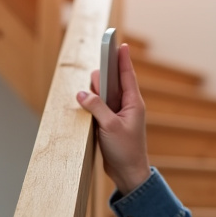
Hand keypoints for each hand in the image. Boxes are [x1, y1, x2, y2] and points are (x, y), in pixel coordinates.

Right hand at [76, 43, 150, 193]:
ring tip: (88, 97)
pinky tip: (85, 105)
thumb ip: (96, 107)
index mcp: (133, 103)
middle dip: (101, 79)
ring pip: (103, 95)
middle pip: (112, 83)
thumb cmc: (125, 150)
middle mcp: (127, 106)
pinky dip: (92, 105)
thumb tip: (82, 93)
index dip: (122, 59)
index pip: (127, 75)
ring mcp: (118, 114)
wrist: (128, 173)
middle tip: (94, 83)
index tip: (120, 44)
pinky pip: (99, 107)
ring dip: (94, 94)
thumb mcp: (109, 126)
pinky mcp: (109, 123)